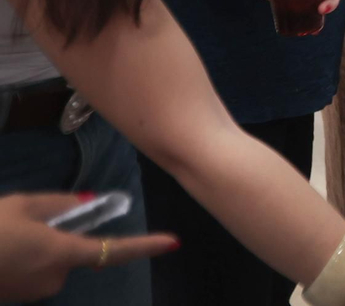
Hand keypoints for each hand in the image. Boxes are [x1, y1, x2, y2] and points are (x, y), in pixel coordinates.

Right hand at [0, 193, 177, 301]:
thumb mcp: (22, 206)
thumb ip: (58, 206)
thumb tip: (89, 203)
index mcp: (61, 253)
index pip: (112, 250)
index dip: (144, 246)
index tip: (172, 242)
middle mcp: (54, 277)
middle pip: (73, 253)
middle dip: (59, 237)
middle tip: (23, 222)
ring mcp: (35, 292)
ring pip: (52, 262)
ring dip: (39, 248)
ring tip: (6, 235)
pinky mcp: (18, 297)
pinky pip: (33, 273)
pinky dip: (24, 260)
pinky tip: (3, 249)